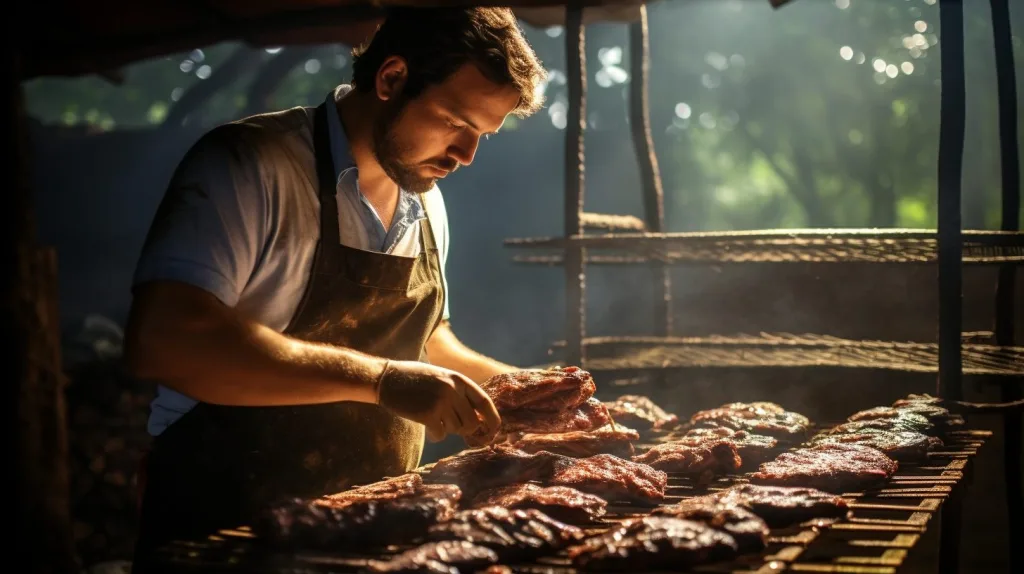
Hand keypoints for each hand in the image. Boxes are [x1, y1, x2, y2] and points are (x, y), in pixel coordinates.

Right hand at [377, 360, 500, 443]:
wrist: (386, 378)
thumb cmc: (415, 379)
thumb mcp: (441, 377)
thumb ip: (459, 393)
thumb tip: (479, 420)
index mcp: (458, 379)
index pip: (484, 402)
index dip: (492, 419)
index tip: (494, 431)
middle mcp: (452, 389)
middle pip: (472, 422)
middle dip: (465, 429)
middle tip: (452, 425)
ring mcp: (440, 401)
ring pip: (456, 429)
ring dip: (446, 429)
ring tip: (433, 418)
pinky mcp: (427, 414)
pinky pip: (440, 434)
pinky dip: (435, 435)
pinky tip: (426, 425)